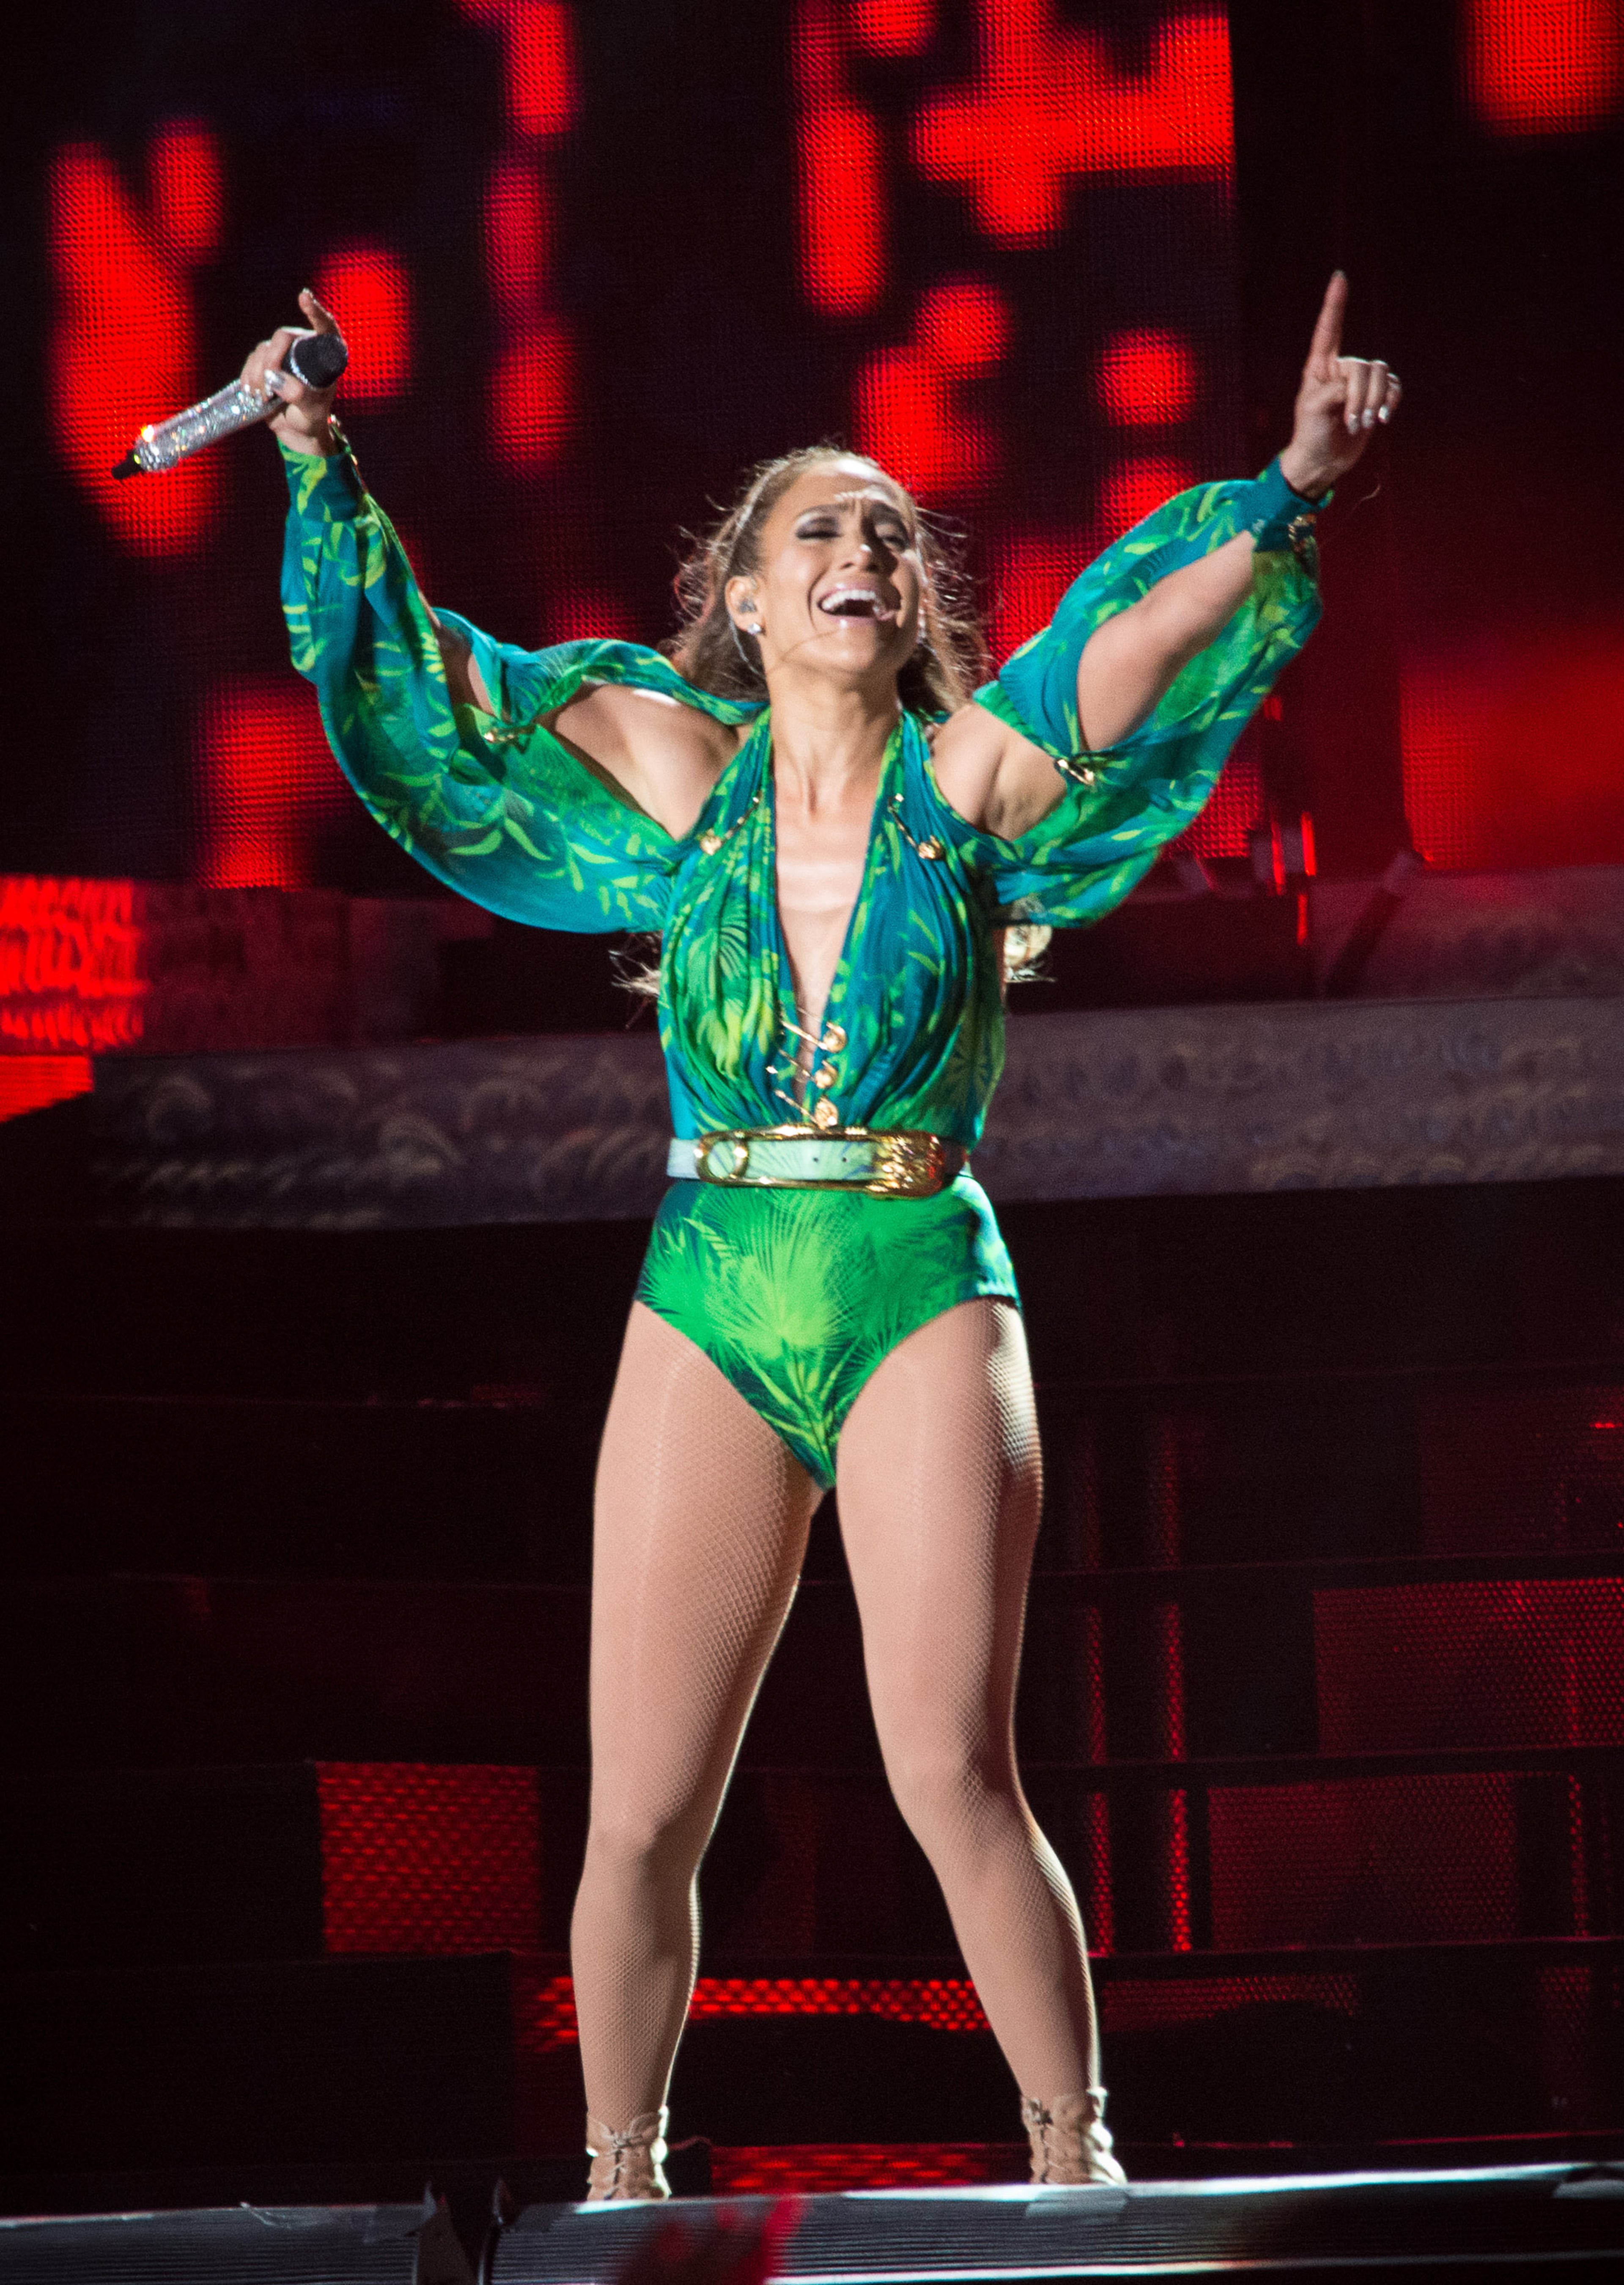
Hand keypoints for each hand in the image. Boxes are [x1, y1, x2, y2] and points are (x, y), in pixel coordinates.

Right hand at [240, 289, 344, 455]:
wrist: (298, 431)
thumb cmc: (312, 418)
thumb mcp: (313, 412)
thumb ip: (301, 397)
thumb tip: (279, 382)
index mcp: (324, 355)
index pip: (324, 326)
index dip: (314, 311)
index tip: (304, 297)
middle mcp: (303, 347)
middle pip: (282, 336)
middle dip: (272, 359)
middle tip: (270, 385)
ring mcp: (282, 353)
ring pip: (264, 350)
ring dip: (259, 374)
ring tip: (265, 398)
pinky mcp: (264, 362)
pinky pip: (251, 361)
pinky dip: (250, 377)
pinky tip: (254, 394)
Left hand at [1277, 272, 1400, 497]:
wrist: (1322, 462)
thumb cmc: (1310, 434)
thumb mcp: (1315, 408)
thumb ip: (1337, 389)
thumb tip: (1360, 387)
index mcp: (1320, 366)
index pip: (1329, 329)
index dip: (1335, 303)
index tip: (1340, 277)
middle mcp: (1341, 369)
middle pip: (1364, 367)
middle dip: (1361, 396)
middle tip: (1351, 422)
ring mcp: (1359, 383)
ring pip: (1381, 376)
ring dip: (1374, 402)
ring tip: (1363, 425)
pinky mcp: (1375, 397)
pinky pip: (1393, 387)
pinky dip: (1390, 403)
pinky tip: (1381, 420)